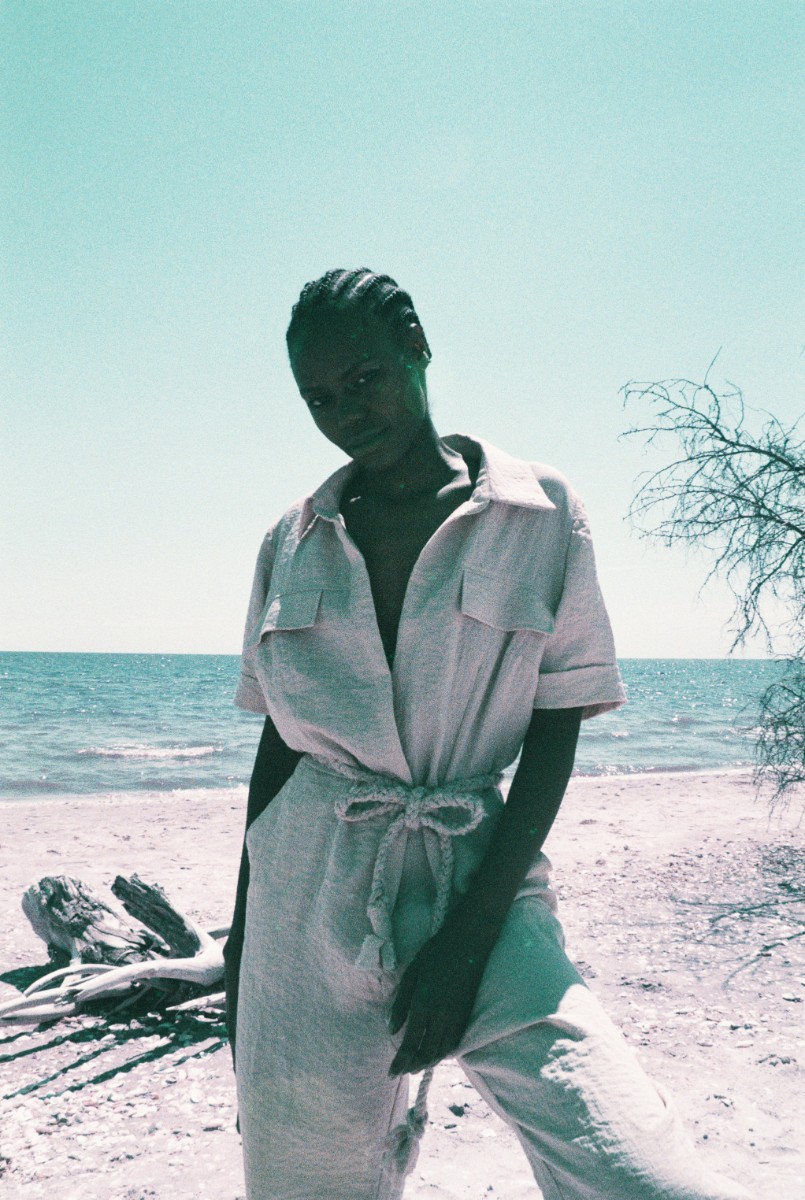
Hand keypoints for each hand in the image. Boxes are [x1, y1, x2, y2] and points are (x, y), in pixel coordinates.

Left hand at [388, 905, 500, 1076]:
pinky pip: (455, 1042)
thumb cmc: (435, 954)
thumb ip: (400, 1004)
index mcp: (423, 1005)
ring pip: (443, 1051)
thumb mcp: (411, 973)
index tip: (391, 1074)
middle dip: (413, 1066)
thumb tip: (391, 1030)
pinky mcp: (467, 1014)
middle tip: (402, 1071)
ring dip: (429, 1062)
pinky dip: (444, 1052)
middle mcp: (441, 1016)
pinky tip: (437, 1052)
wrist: (468, 943)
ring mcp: (456, 1016)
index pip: (410, 1044)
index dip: (400, 1062)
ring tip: (416, 1065)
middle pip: (427, 1053)